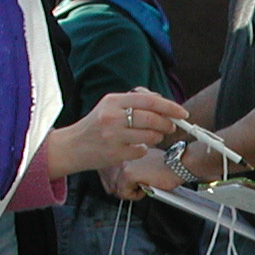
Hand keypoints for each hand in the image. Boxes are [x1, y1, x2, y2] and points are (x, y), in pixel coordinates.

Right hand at [49, 89, 188, 176]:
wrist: (72, 146)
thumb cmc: (95, 125)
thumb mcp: (110, 106)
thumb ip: (134, 101)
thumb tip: (163, 102)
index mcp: (113, 101)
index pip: (150, 100)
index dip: (170, 107)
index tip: (182, 113)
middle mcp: (112, 117)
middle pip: (153, 119)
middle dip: (168, 124)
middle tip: (172, 126)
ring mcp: (113, 136)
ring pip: (150, 136)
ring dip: (157, 137)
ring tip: (153, 136)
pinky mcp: (115, 153)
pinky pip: (141, 150)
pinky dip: (143, 149)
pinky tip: (136, 146)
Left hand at [108, 148, 181, 199]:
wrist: (178, 163)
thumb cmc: (166, 165)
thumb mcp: (144, 164)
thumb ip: (131, 170)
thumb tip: (121, 183)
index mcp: (123, 154)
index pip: (107, 174)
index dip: (115, 185)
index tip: (125, 189)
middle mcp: (121, 158)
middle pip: (110, 184)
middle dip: (123, 191)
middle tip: (138, 190)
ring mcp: (123, 166)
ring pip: (118, 190)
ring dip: (132, 193)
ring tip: (145, 187)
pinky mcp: (128, 174)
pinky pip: (125, 194)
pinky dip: (137, 195)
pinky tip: (147, 187)